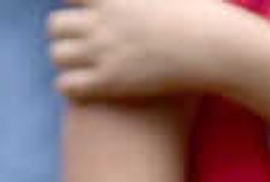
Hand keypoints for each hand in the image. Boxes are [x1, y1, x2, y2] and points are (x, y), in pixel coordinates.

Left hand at [50, 0, 242, 103]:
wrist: (214, 46)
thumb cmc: (199, 12)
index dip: (78, 4)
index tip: (88, 11)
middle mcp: (102, 21)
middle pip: (55, 24)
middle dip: (67, 31)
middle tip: (85, 38)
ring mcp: (102, 52)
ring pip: (57, 55)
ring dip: (69, 58)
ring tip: (87, 62)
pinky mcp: (108, 82)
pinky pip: (65, 85)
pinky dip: (72, 84)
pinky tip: (89, 83)